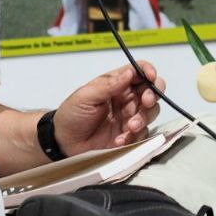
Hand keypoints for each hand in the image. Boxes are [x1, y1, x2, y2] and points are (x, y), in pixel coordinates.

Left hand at [52, 62, 166, 154]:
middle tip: (145, 102)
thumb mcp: (86, 96)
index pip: (139, 72)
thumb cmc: (71, 115)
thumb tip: (129, 72)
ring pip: (150, 113)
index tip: (151, 77)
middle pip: (151, 91)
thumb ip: (109, 84)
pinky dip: (134, 137)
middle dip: (152, 96)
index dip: (148, 72)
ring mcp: (129, 118)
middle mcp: (126, 99)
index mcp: (117, 84)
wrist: (63, 143)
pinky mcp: (130, 136)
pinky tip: (120, 140)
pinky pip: (142, 135)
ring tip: (130, 126)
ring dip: (143, 118)